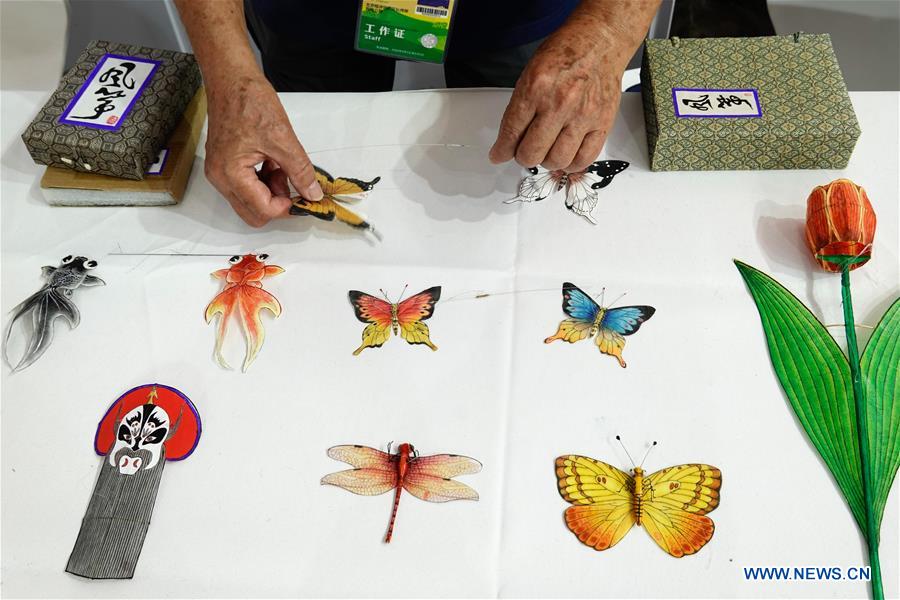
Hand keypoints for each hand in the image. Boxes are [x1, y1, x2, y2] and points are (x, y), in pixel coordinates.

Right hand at [204, 73, 322, 226]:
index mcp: (231, 173)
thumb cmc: (249, 101)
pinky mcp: (224, 166)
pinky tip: (272, 161)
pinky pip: (246, 187)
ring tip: (281, 165)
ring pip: (250, 202)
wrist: (231, 79)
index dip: (286, 207)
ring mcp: (220, 173)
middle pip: (253, 213)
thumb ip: (300, 172)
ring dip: (270, 191)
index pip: (262, 210)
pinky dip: (263, 181)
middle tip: (292, 182)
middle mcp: (220, 178)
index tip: (303, 195)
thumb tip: (313, 193)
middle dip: (277, 203)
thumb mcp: (283, 140)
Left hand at [489, 22, 623, 172]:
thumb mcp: (531, 73)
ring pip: (557, 160)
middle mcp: (559, 104)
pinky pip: (584, 159)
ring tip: (547, 150)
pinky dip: (572, 163)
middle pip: (532, 153)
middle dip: (523, 156)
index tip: (499, 155)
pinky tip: (566, 155)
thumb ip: (520, 106)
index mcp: (536, 88)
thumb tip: (510, 139)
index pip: (511, 132)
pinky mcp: (603, 122)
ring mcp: (583, 115)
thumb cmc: (566, 53)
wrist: (600, 41)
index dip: (502, 150)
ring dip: (547, 161)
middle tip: (525, 151)